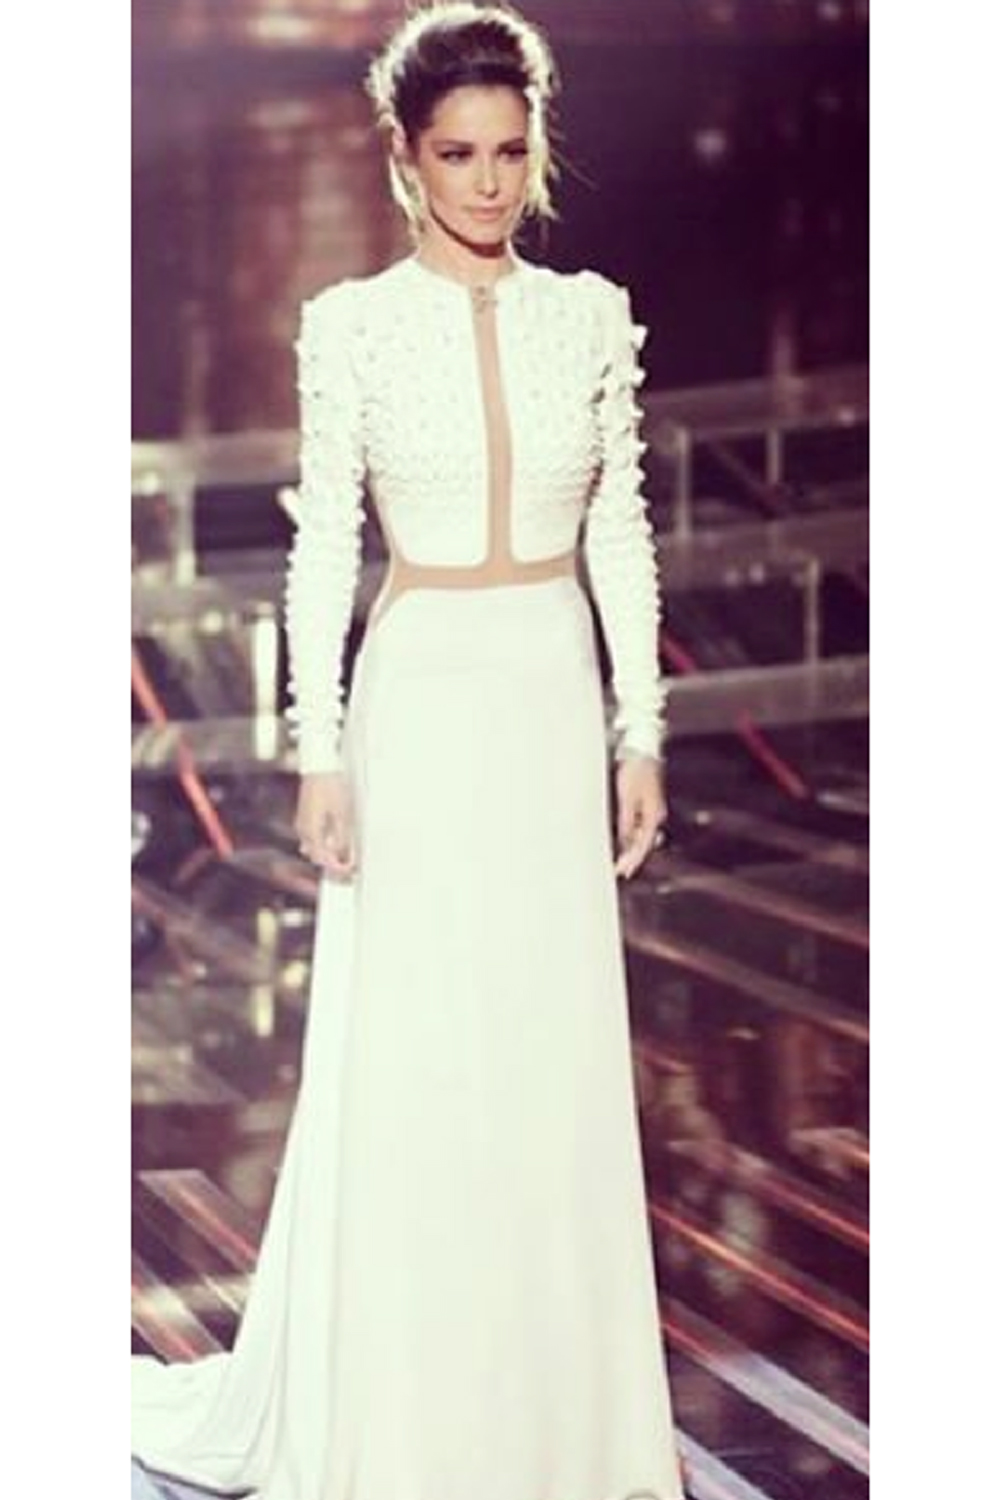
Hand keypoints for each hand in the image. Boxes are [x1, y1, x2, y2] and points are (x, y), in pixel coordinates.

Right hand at [294, 771, 356, 881]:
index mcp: (311, 831)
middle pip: (317, 856)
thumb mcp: (342, 814)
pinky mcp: (305, 817)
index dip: (337, 869)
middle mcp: (303, 830)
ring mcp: (302, 823)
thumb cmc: (330, 786)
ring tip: (346, 858)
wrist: (319, 766)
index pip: (323, 860)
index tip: (350, 872)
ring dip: (328, 855)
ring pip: (314, 848)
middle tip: (350, 869)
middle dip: (333, 865)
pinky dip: (324, 844)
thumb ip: (342, 838)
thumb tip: (344, 857)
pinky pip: (313, 838)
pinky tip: (336, 843)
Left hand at [613, 754, 666, 879]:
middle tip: (620, 872)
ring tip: (620, 863)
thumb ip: (626, 822)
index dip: (632, 859)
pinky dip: (631, 837)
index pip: (643, 844)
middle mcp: (655, 815)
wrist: (642, 750)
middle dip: (632, 858)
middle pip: (644, 843)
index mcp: (653, 815)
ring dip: (631, 849)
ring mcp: (651, 810)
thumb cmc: (634, 771)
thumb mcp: (627, 798)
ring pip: (642, 836)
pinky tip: (624, 843)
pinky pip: (639, 826)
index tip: (622, 871)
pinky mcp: (645, 804)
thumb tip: (625, 842)